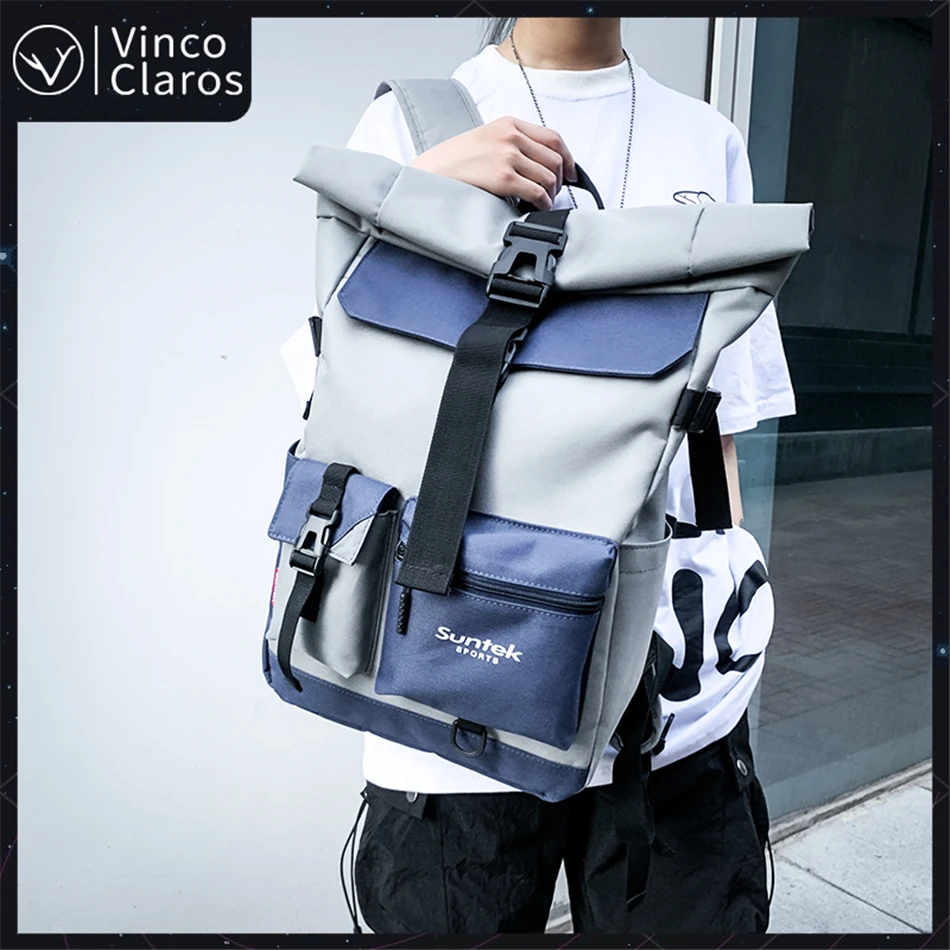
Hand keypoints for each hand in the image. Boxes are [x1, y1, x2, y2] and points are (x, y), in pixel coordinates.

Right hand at [409, 116, 576, 210]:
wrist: (429, 172)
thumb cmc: (453, 162)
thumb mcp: (485, 141)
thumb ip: (512, 145)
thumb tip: (538, 166)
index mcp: (508, 124)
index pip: (553, 138)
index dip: (568, 159)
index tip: (571, 174)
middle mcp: (511, 136)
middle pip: (555, 159)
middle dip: (560, 181)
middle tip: (552, 194)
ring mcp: (507, 156)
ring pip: (550, 177)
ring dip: (550, 195)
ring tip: (540, 203)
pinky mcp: (502, 178)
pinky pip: (538, 192)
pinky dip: (542, 204)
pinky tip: (535, 208)